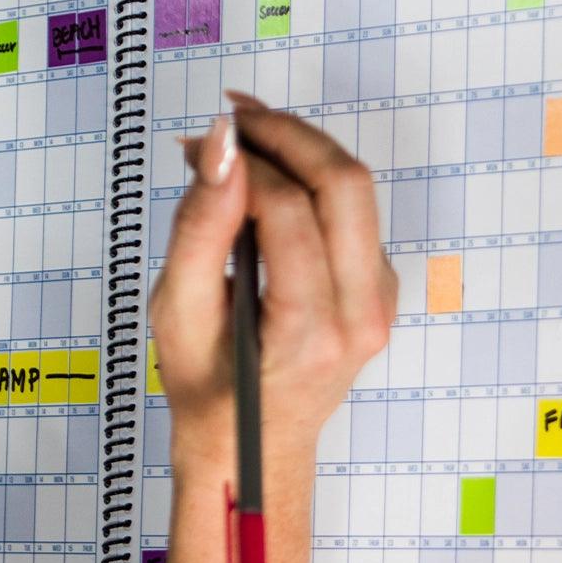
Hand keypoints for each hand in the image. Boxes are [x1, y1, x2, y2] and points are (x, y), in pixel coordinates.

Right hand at [149, 93, 397, 467]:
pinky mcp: (379, 289)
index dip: (247, 163)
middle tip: (233, 115)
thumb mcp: (181, 310)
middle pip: (345, 185)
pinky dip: (311, 181)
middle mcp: (362, 317)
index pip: (292, 212)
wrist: (252, 447)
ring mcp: (380, 303)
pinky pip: (353, 214)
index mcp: (312, 333)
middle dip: (287, 134)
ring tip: (242, 138)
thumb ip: (200, 226)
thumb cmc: (207, 389)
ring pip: (356, 191)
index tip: (205, 143)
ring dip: (301, 150)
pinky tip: (264, 181)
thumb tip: (219, 145)